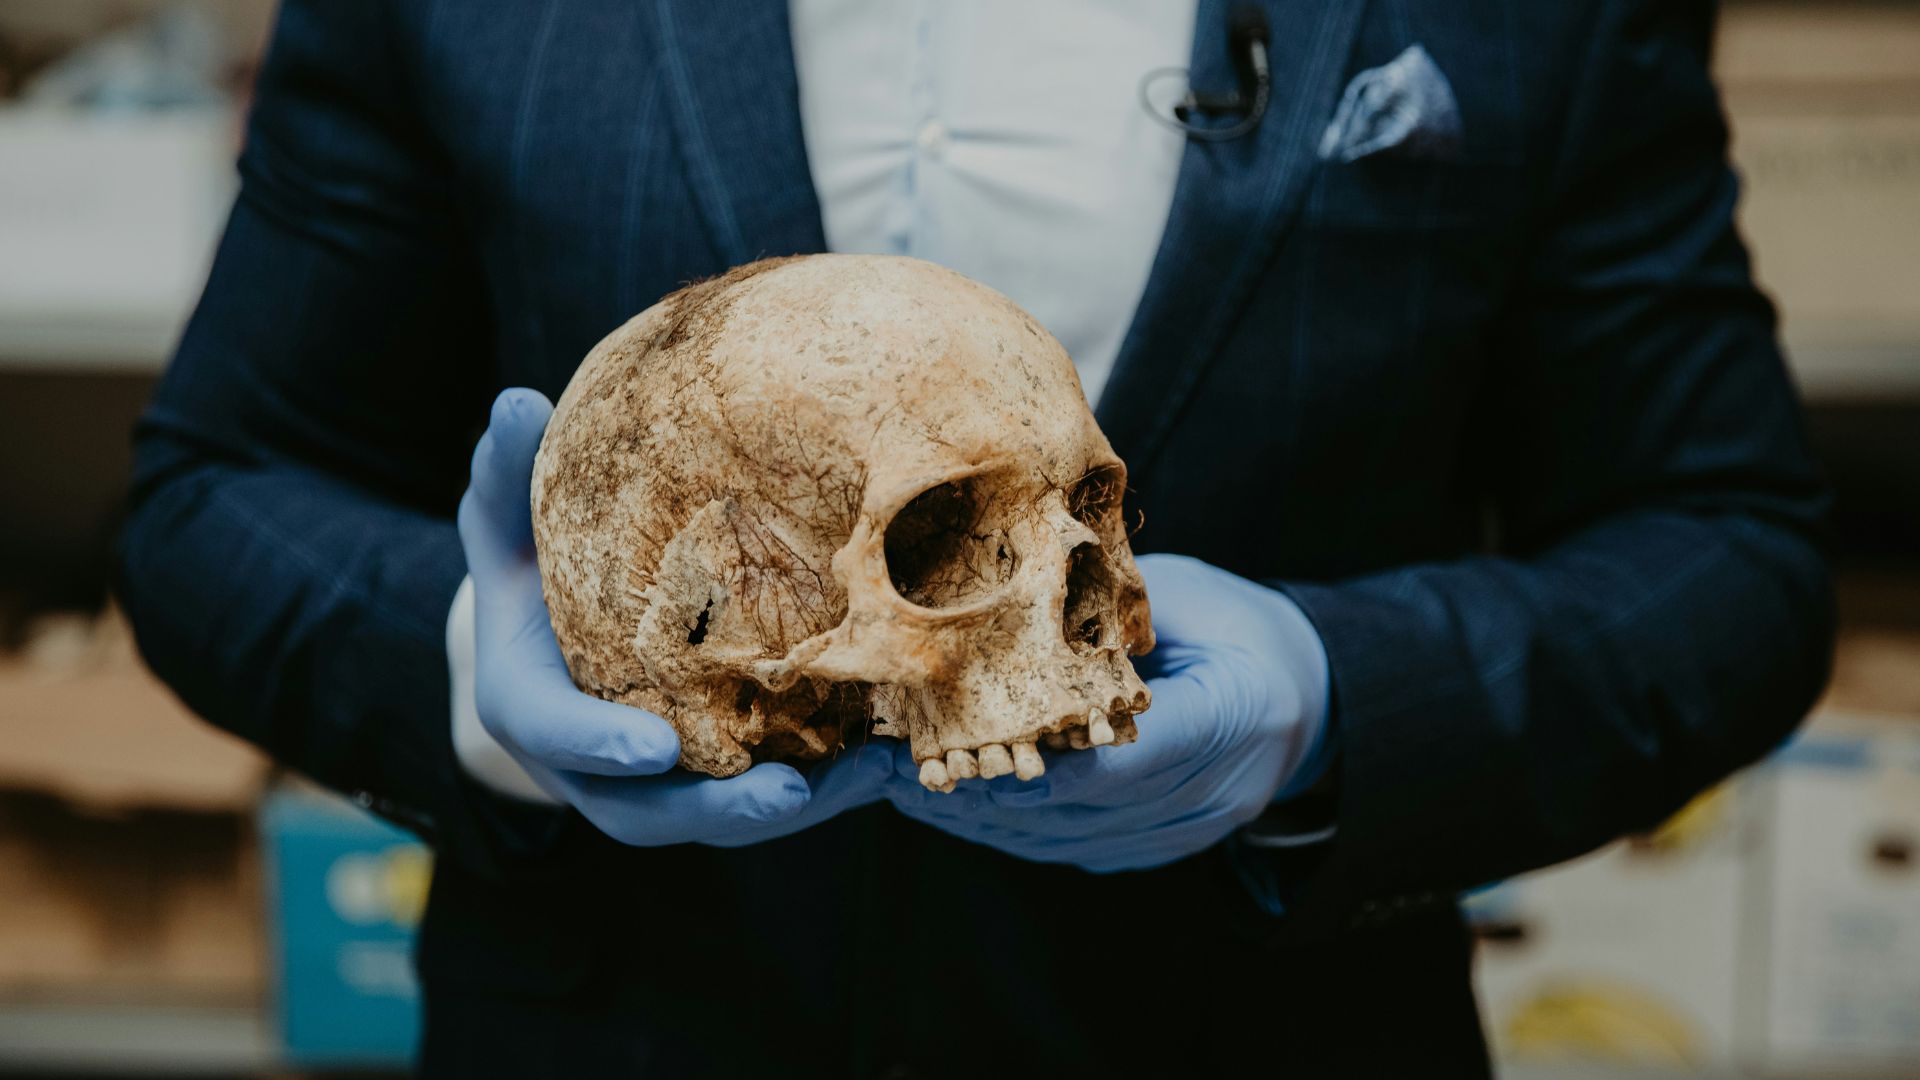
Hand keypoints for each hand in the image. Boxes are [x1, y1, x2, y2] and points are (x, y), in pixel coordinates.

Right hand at [456, 388, 890, 846]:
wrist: (551, 634)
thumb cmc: (533, 567)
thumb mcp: (510, 518)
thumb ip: (508, 472)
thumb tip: (516, 400)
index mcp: (532, 704)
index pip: (559, 734)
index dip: (599, 746)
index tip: (653, 748)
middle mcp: (594, 766)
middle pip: (651, 811)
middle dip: (721, 808)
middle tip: (787, 794)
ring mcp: (657, 784)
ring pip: (724, 816)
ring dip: (802, 803)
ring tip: (872, 774)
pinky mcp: (715, 781)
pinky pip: (772, 796)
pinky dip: (833, 784)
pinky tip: (895, 756)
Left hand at [881, 553, 1330, 871]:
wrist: (1301, 695)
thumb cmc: (1234, 626)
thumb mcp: (1185, 596)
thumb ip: (1108, 614)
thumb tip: (1000, 607)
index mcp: (1236, 714)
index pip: (1122, 760)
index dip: (1032, 762)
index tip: (951, 744)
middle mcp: (1214, 792)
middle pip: (1079, 811)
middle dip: (977, 792)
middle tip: (893, 768)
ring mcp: (1185, 832)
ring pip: (1062, 840)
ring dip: (975, 818)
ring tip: (898, 785)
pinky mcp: (1153, 849)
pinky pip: (1066, 848)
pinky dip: (1003, 827)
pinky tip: (947, 803)